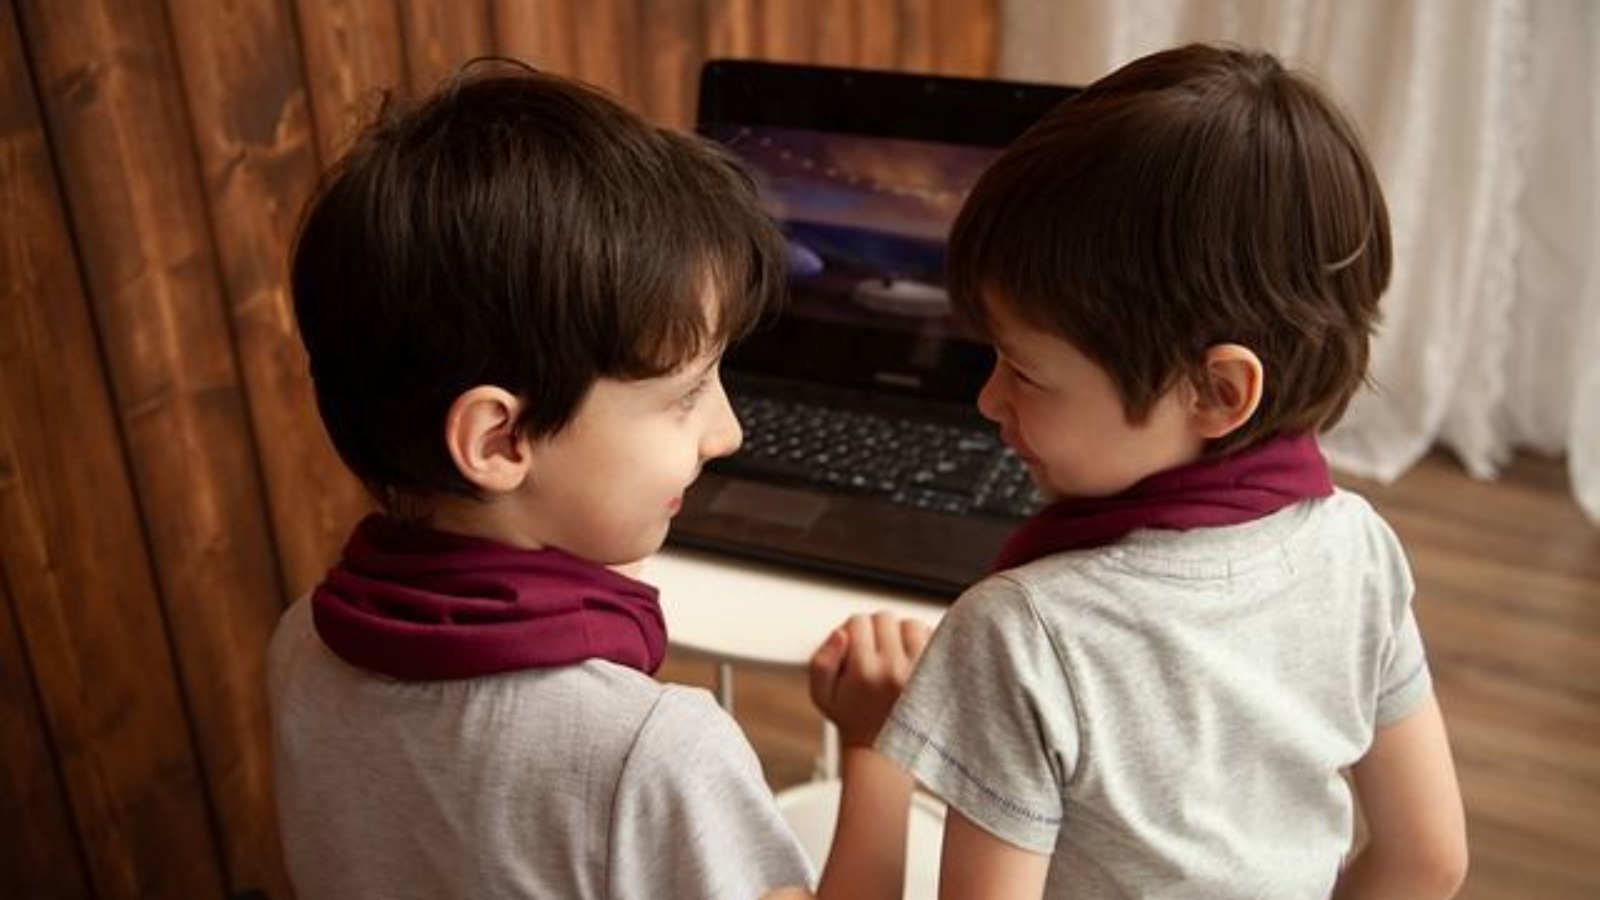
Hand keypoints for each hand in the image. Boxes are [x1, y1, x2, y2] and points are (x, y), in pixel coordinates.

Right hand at [808, 612, 931, 747]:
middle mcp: (894, 670)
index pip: (858, 622)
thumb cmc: (854, 717)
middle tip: (873, 654)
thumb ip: (821, 661)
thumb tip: (841, 633)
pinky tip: (912, 659)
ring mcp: (920, 671)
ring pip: (910, 623)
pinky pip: (933, 636)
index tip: (853, 650)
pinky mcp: (939, 673)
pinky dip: (923, 641)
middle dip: (876, 630)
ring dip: (901, 633)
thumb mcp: (822, 695)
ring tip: (894, 656)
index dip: (852, 632)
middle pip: (884, 618)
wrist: (887, 748)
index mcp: (865, 673)